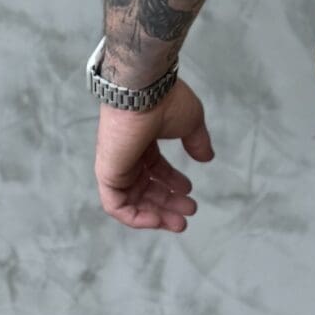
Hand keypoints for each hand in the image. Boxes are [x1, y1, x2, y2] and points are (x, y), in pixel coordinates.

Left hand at [94, 76, 214, 229]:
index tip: (189, 191)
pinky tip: (158, 220)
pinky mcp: (108, 174)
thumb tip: (207, 157)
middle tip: (189, 212)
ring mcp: (115, 164)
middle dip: (168, 203)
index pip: (154, 169)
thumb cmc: (165, 101)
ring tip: (179, 223)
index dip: (171, 183)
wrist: (143, 92)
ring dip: (157, 214)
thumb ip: (197, 142)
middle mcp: (127, 153)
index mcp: (143, 140)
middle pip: (145, 187)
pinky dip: (136, 217)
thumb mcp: (190, 123)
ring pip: (132, 200)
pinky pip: (117, 206)